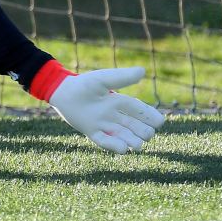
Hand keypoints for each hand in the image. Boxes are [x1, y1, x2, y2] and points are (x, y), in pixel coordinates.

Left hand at [48, 66, 164, 152]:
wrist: (61, 91)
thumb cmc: (83, 83)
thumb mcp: (103, 80)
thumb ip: (122, 77)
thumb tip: (143, 71)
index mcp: (118, 101)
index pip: (139, 110)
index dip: (150, 116)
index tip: (160, 122)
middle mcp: (113, 114)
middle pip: (135, 127)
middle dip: (143, 132)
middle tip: (146, 134)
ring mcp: (103, 124)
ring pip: (124, 137)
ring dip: (132, 142)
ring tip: (136, 145)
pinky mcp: (91, 131)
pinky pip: (105, 142)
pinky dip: (114, 146)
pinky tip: (122, 149)